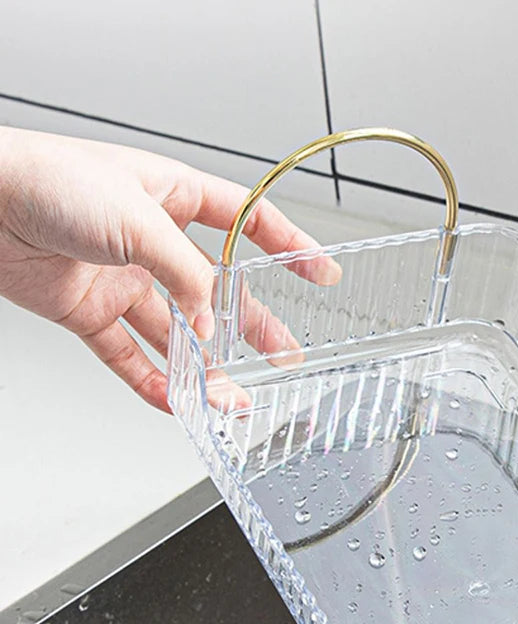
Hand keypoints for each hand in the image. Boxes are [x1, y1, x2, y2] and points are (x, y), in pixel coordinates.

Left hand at [0, 127, 338, 410]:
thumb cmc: (47, 181)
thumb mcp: (139, 220)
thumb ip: (186, 274)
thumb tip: (209, 320)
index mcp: (172, 198)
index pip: (248, 223)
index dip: (290, 246)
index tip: (322, 273)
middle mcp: (152, 242)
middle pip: (218, 291)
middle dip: (253, 326)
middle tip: (284, 354)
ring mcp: (122, 279)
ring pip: (177, 333)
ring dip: (205, 368)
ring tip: (232, 398)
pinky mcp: (90, 311)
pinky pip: (129, 355)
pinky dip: (153, 382)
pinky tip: (176, 401)